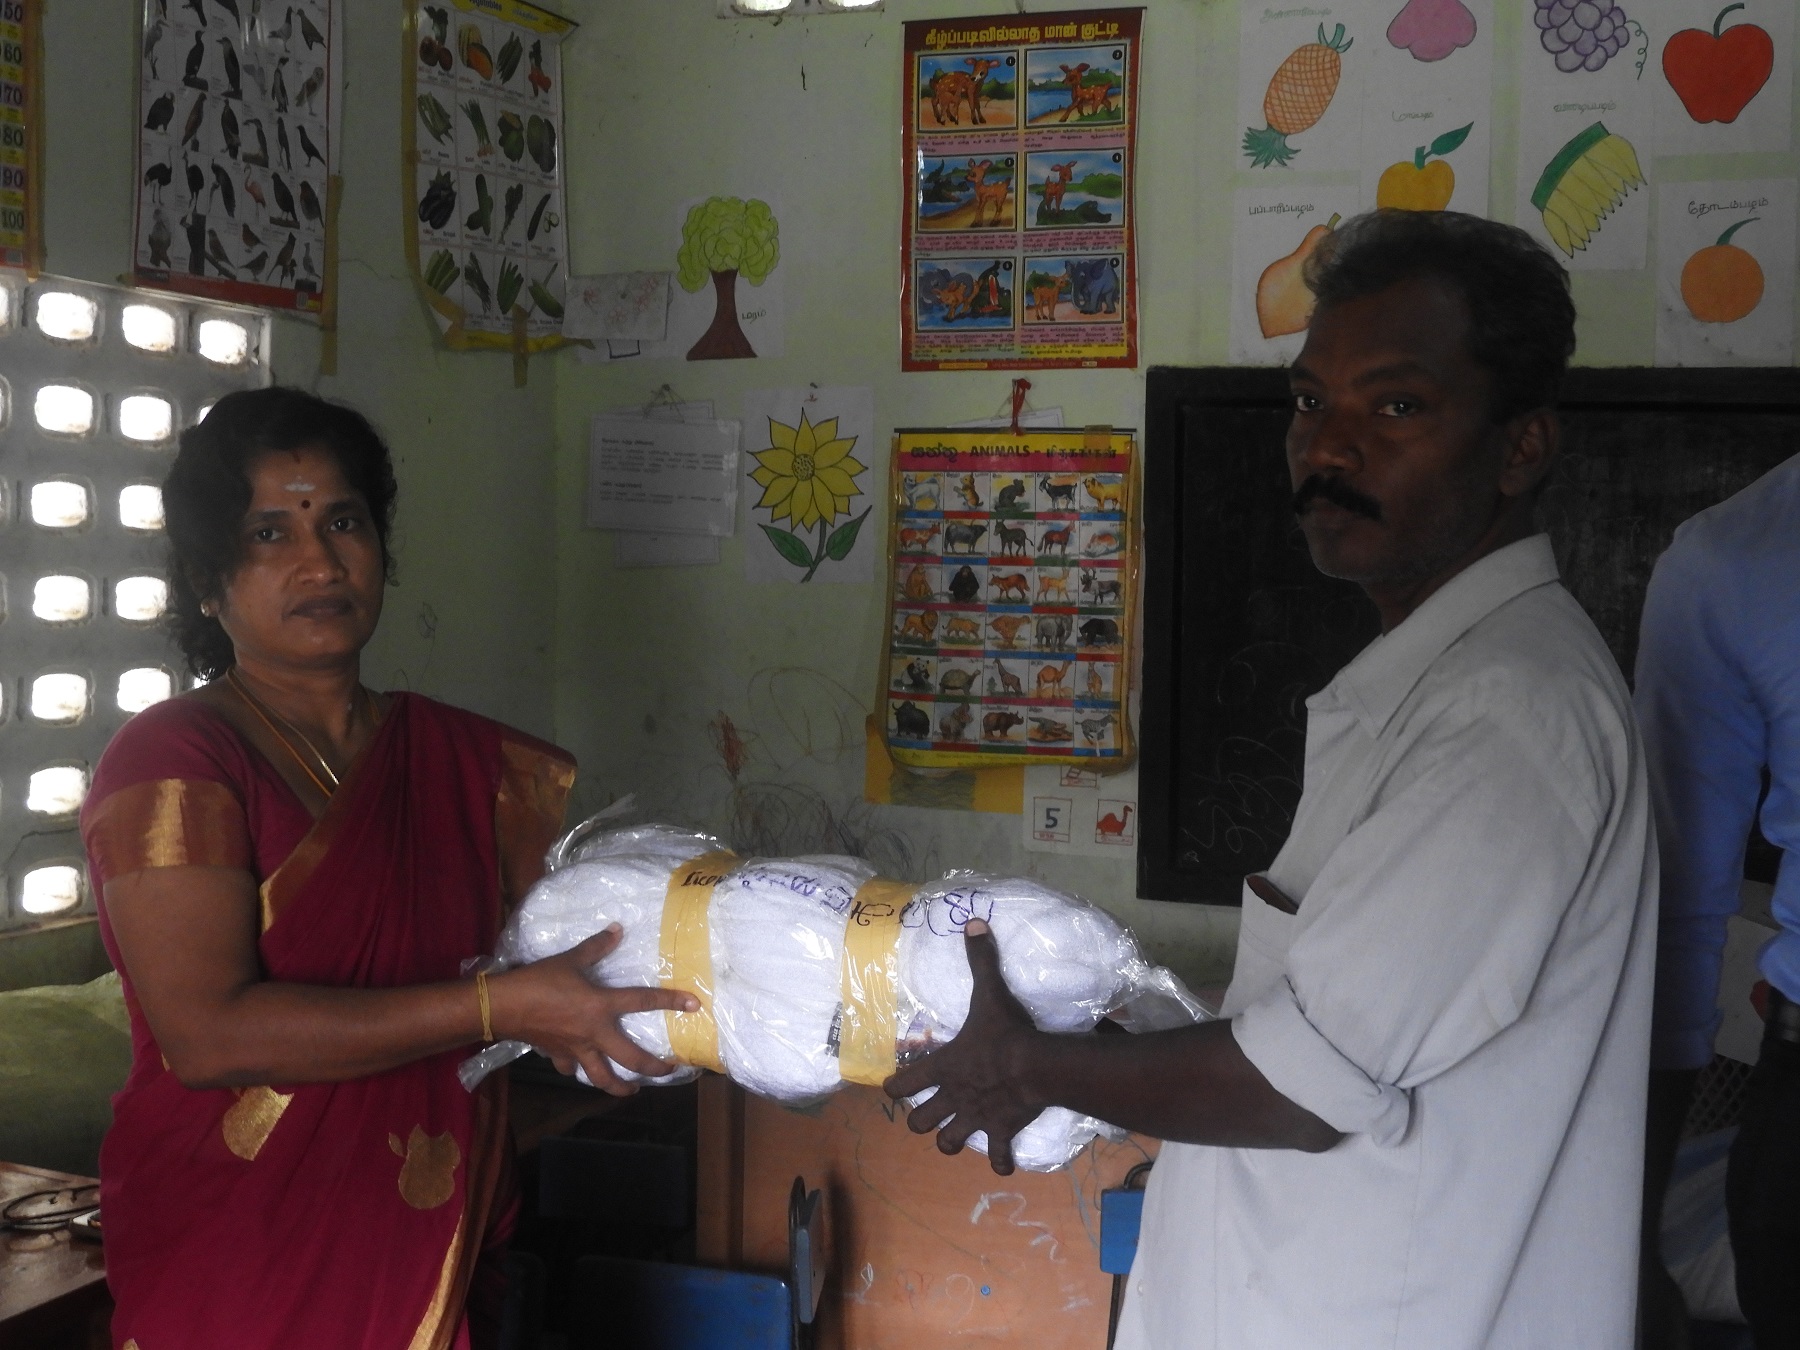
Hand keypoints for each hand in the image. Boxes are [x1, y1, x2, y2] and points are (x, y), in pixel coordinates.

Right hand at [491, 925, 698, 1095]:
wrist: (502, 1006)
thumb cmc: (538, 981)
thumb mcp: (569, 959)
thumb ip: (596, 947)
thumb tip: (617, 929)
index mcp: (601, 1007)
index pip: (643, 1002)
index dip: (671, 1001)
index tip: (695, 1005)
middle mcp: (595, 1033)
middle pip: (631, 1058)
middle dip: (654, 1068)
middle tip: (670, 1071)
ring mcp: (577, 1049)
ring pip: (602, 1076)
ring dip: (619, 1087)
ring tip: (632, 1091)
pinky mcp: (558, 1055)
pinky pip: (573, 1068)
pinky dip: (578, 1071)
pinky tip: (581, 1069)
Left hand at [884, 919, 1046, 1174]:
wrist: (1035, 1065)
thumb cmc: (1005, 1030)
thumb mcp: (988, 992)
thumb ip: (979, 959)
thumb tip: (972, 921)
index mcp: (942, 1066)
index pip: (901, 1083)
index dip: (894, 1085)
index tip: (893, 1086)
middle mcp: (951, 1097)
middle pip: (919, 1123)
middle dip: (921, 1121)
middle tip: (928, 1114)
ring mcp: (974, 1118)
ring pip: (948, 1143)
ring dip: (950, 1140)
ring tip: (956, 1136)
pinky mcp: (1000, 1131)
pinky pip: (996, 1156)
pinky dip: (999, 1161)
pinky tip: (1001, 1161)